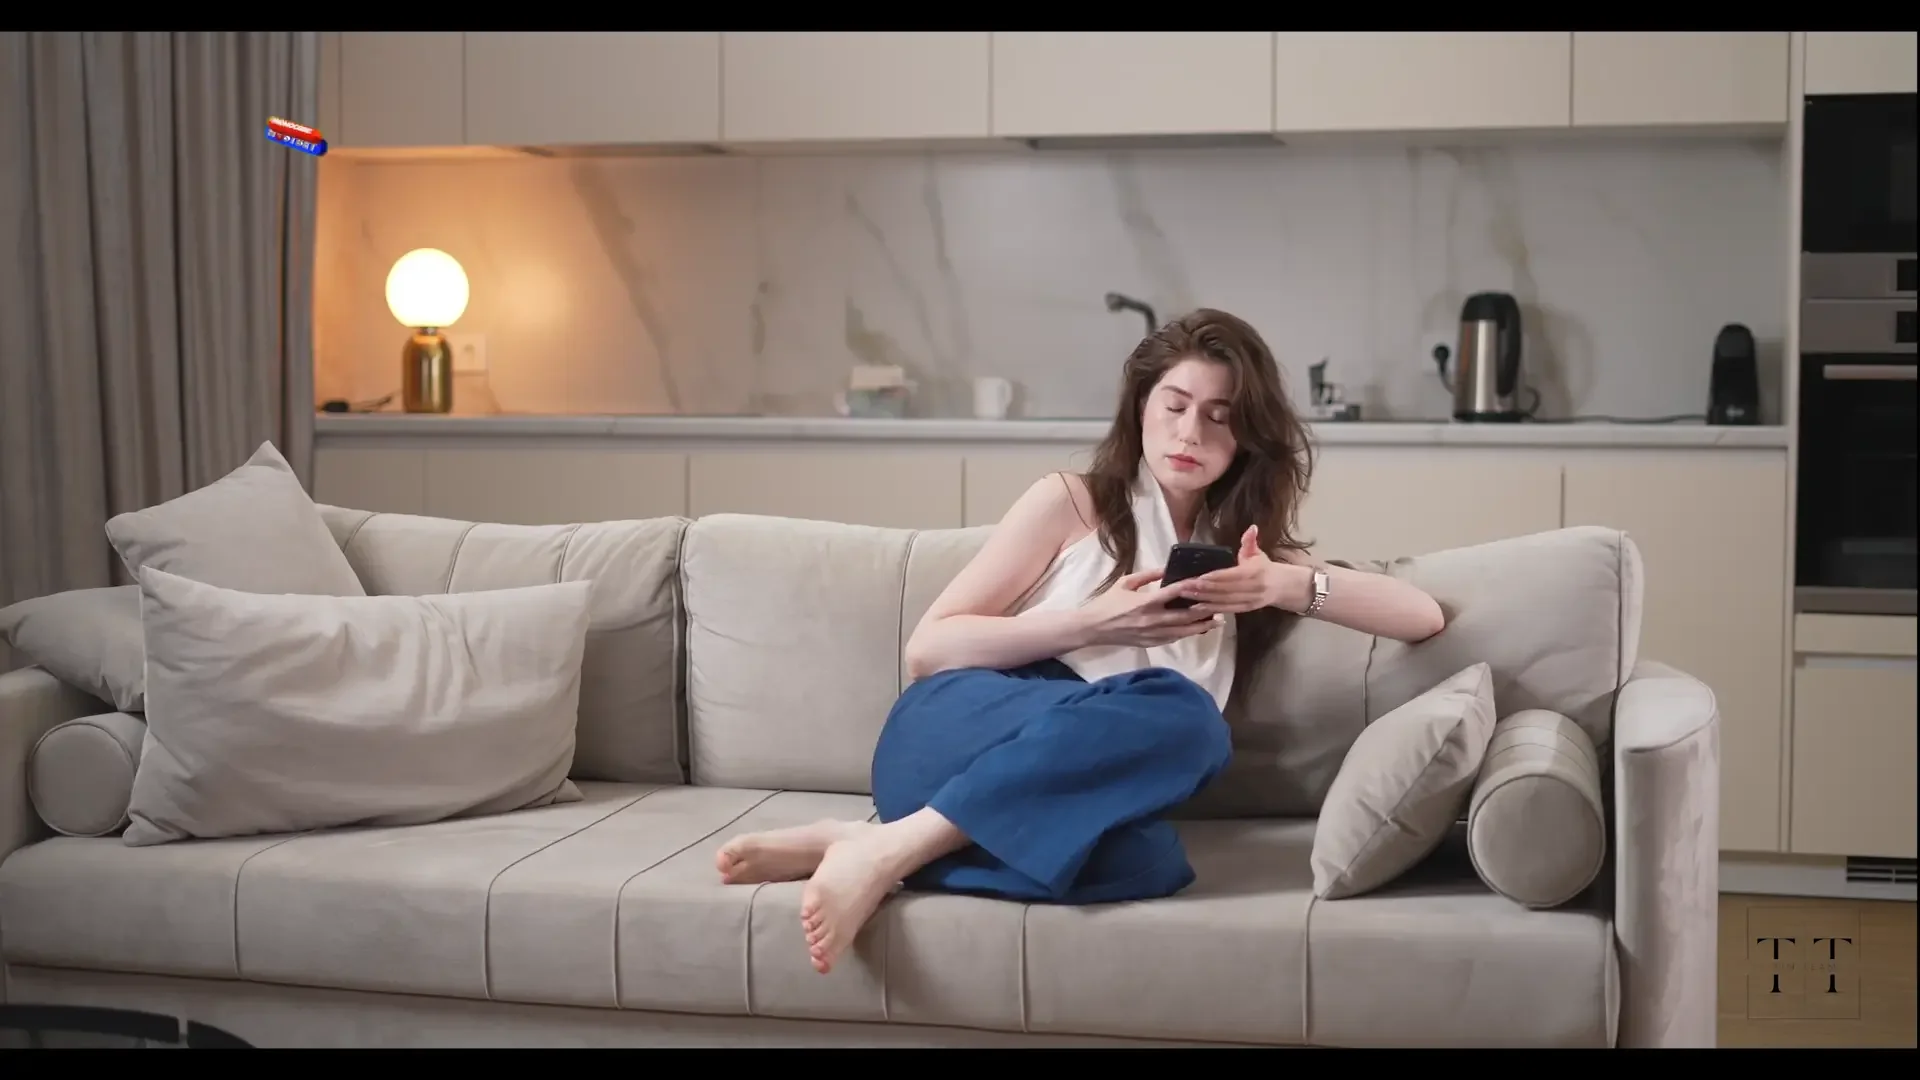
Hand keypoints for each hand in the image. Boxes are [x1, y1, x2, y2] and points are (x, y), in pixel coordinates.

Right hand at [1080, 567, 1219, 648]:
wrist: (1093, 628)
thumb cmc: (1108, 603)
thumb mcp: (1126, 583)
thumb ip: (1147, 575)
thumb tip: (1167, 568)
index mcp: (1145, 602)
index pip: (1173, 593)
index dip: (1191, 587)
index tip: (1205, 582)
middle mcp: (1151, 620)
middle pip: (1184, 616)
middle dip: (1204, 612)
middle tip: (1220, 606)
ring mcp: (1152, 634)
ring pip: (1183, 632)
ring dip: (1200, 626)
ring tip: (1217, 621)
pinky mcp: (1150, 644)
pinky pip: (1173, 639)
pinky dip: (1186, 634)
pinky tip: (1197, 630)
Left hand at [1186, 525, 1302, 615]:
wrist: (1281, 586)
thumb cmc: (1264, 567)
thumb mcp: (1257, 552)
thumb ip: (1250, 541)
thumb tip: (1252, 528)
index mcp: (1255, 572)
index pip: (1232, 575)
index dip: (1215, 577)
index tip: (1198, 577)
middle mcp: (1252, 588)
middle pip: (1225, 590)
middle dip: (1203, 589)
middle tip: (1183, 586)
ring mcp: (1249, 601)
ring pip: (1224, 601)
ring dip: (1203, 599)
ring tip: (1185, 595)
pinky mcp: (1245, 610)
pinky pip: (1226, 610)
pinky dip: (1211, 609)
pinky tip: (1196, 608)